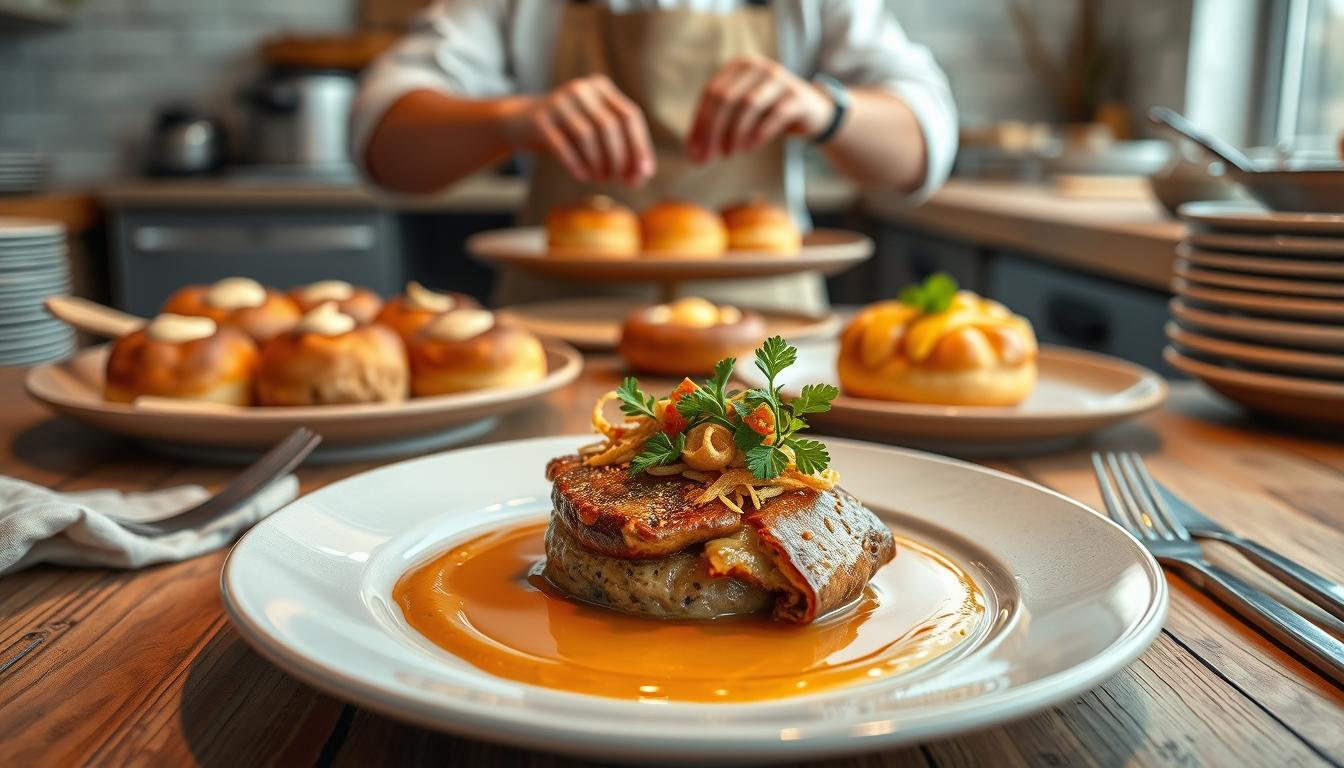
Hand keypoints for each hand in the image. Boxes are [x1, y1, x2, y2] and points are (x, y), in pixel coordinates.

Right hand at [507, 75, 654, 185]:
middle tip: (618, 180)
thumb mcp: (595, 134)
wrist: (521, 123)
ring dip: (598, 163)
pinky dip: (575, 165)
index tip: (644, 174)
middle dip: (619, 158)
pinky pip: (562, 146)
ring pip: (588, 136)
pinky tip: (582, 177)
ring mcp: (558, 102)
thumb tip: (642, 176)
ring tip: (600, 178)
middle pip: (610, 126)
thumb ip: (620, 151)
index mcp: (601, 88)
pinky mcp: (539, 119)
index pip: (630, 115)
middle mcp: (581, 89)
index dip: (640, 146)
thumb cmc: (567, 132)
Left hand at [687, 56, 833, 162]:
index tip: (694, 152)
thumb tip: (692, 154)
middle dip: (713, 131)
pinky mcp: (797, 96)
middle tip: (708, 157)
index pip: (711, 93)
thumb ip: (716, 126)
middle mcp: (758, 67)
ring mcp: (779, 79)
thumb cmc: (768, 114)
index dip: (699, 123)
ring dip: (735, 133)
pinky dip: (758, 134)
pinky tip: (749, 148)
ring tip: (729, 154)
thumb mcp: (740, 114)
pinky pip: (774, 114)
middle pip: (726, 98)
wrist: (811, 111)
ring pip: (748, 105)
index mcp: (739, 66)